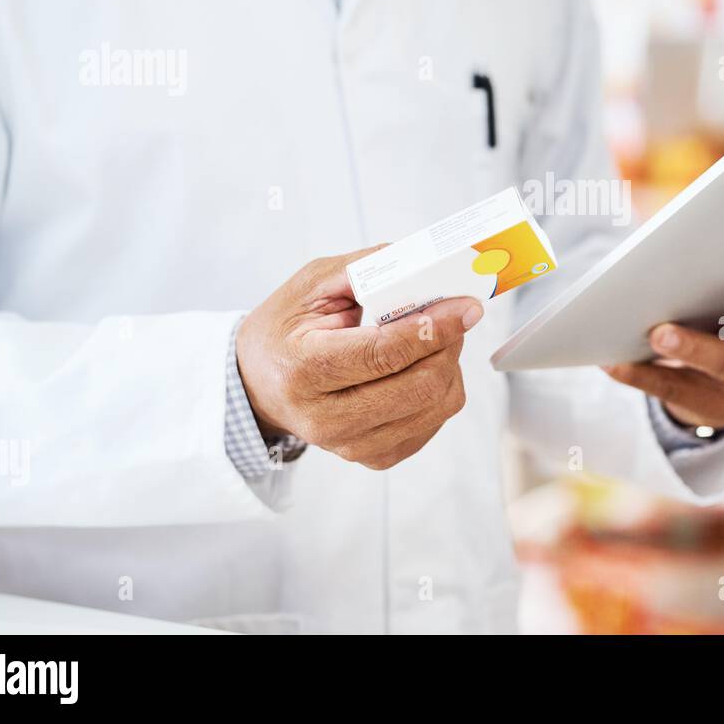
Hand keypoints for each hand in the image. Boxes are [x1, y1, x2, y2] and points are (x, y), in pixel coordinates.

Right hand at [235, 247, 483, 469]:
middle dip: (448, 344)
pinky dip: (441, 388)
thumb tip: (426, 266)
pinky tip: (419, 367)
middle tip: (452, 314)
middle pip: (419, 386)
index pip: (382, 354)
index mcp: (302, 370)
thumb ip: (367, 270)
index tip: (465, 307)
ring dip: (449, 364)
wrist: (259, 383)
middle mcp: (325, 419)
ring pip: (436, 405)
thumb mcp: (312, 285)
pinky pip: (434, 421)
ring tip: (432, 339)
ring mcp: (351, 446)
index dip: (432, 329)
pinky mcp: (376, 457)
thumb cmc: (287, 329)